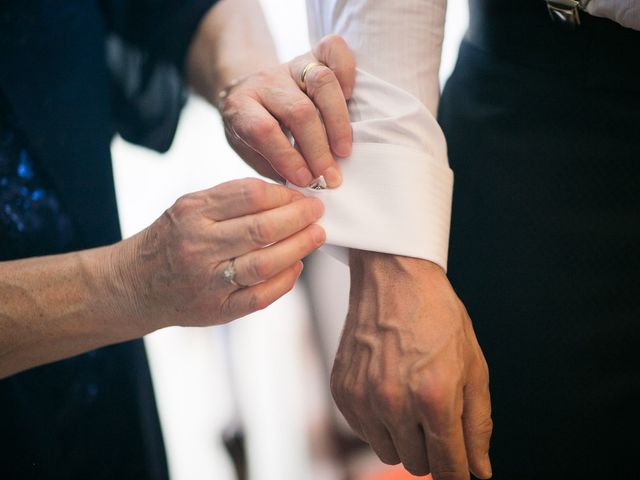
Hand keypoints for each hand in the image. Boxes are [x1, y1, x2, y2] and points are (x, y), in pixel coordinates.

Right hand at [115, 178, 324, 329]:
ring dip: (298, 248)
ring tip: (317, 236)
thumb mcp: (189, 207)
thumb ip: (231, 199)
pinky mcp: (217, 310)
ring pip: (264, 264)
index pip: (249, 196)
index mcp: (192, 214)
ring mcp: (207, 282)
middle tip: (317, 212)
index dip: (283, 194)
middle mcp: (198, 247)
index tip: (302, 194)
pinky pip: (260, 297)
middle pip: (261, 230)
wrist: (136, 284)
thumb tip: (284, 195)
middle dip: (298, 219)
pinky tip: (297, 266)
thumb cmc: (172, 239)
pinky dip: (285, 280)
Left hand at [219, 35, 355, 187]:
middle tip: (330, 176)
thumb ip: (276, 167)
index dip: (287, 157)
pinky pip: (334, 50)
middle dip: (317, 148)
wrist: (248, 92)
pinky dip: (347, 71)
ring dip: (338, 121)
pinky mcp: (312, 54)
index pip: (263, 130)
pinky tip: (350, 98)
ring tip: (344, 151)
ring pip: (321, 81)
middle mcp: (266, 83)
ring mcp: (291, 66)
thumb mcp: (251, 153)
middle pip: (298, 110)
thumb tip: (309, 186)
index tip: (306, 180)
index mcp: (241, 108)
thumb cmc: (254, 133)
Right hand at [331, 251, 492, 479]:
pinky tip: (388, 388)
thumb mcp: (472, 366)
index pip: (448, 466)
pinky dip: (379, 421)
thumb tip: (479, 470)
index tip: (459, 470)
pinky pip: (364, 432)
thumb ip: (477, 423)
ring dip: (404, 438)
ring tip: (411, 398)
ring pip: (388, 453)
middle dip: (432, 450)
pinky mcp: (342, 391)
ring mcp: (363, 397)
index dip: (457, 473)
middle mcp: (394, 402)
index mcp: (434, 397)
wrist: (394, 277)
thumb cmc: (438, 317)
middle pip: (417, 466)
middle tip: (435, 413)